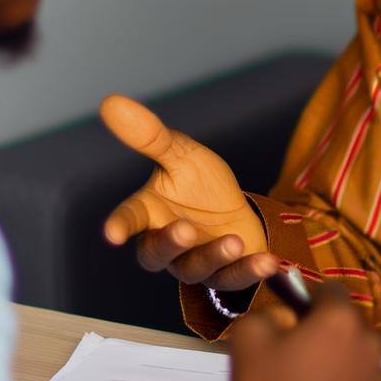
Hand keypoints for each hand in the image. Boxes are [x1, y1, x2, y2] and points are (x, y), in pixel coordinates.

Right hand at [100, 95, 277, 289]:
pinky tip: (269, 261)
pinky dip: (251, 270)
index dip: (120, 226)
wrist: (237, 209)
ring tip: (234, 240)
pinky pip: (235, 278)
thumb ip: (151, 137)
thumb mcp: (182, 154)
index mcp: (149, 213)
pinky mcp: (225, 275)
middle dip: (170, 243)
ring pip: (197, 269)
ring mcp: (195, 264)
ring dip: (215, 255)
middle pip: (157, 254)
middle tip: (184, 228)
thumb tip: (112, 101)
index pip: (129, 219)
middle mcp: (167, 244)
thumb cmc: (200, 183)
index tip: (112, 233)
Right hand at [228, 286, 380, 380]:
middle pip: (349, 326)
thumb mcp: (248, 338)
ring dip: (343, 363)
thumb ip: (267, 314)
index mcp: (340, 320)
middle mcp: (370, 343)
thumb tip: (283, 316)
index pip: (330, 291)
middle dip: (329, 332)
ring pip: (361, 359)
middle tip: (300, 355)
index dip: (309, 298)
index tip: (295, 316)